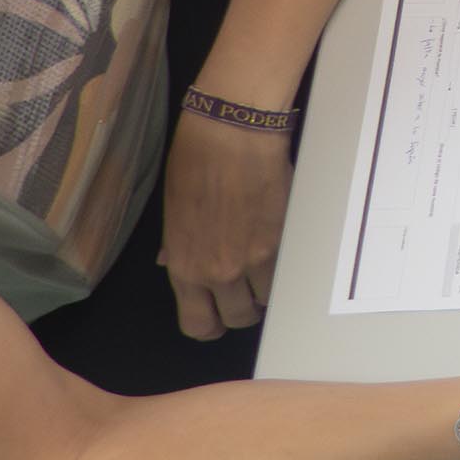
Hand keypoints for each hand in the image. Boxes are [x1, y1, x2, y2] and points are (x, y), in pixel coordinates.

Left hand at [159, 112, 292, 338]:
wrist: (232, 134)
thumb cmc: (194, 164)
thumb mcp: (173, 213)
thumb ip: (178, 247)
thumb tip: (176, 262)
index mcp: (185, 268)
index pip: (197, 324)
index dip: (210, 324)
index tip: (217, 314)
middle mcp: (219, 272)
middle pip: (237, 319)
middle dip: (241, 311)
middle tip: (246, 293)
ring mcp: (255, 258)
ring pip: (266, 300)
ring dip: (265, 291)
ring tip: (266, 270)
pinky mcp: (283, 238)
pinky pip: (285, 271)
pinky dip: (283, 267)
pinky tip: (280, 250)